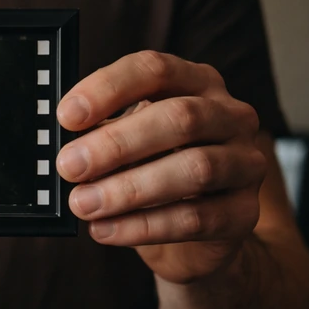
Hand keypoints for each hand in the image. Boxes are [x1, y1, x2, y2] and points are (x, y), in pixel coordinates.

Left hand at [55, 51, 265, 284]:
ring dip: (129, 189)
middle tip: (69, 166)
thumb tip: (62, 145)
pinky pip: (196, 218)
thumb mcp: (124, 146)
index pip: (155, 69)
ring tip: (83, 204)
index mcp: (195, 83)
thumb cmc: (151, 174)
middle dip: (116, 143)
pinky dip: (143, 226)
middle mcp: (230, 116)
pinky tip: (104, 230)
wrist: (195, 238)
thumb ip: (99, 136)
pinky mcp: (246, 213)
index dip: (108, 89)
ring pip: (194, 168)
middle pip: (179, 118)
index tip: (67, 116)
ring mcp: (246, 163)